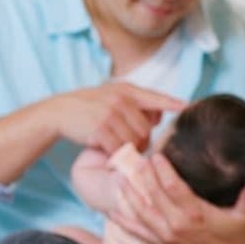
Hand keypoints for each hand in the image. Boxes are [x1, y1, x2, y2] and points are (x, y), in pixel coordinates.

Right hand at [48, 83, 184, 154]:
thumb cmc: (88, 106)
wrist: (59, 112)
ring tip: (117, 146)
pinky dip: (115, 152)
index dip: (169, 103)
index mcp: (125, 90)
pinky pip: (118, 147)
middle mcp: (119, 100)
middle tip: (129, 144)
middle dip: (141, 140)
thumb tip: (160, 116)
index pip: (153, 97)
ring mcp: (109, 114)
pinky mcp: (100, 129)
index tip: (185, 106)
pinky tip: (106, 149)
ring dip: (128, 148)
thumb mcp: (110, 96)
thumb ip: (135, 103)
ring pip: (134, 140)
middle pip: (145, 128)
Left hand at [110, 153, 244, 243]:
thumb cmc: (235, 236)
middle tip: (136, 159)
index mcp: (196, 214)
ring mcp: (166, 236)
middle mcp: (177, 225)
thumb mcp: (244, 217)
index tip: (157, 156)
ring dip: (128, 194)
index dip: (163, 171)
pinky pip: (137, 231)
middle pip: (154, 196)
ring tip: (118, 178)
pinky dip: (123, 220)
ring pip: (141, 211)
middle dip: (143, 176)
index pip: (174, 188)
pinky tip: (110, 211)